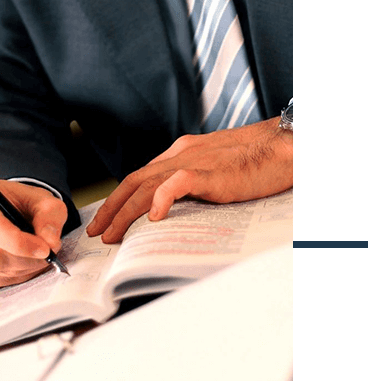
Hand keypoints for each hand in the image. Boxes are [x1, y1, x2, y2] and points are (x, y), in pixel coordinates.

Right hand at [0, 180, 67, 288]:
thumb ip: (49, 215)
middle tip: (47, 256)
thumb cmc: (17, 202)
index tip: (44, 249)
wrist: (3, 209)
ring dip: (22, 268)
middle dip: (24, 259)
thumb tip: (50, 241)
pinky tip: (25, 264)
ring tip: (39, 258)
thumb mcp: (39, 198)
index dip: (19, 242)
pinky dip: (14, 275)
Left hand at [87, 117, 292, 242]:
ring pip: (148, 185)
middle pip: (135, 181)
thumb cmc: (254, 161)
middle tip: (98, 232)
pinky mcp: (211, 173)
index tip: (106, 218)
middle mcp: (180, 154)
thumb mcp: (213, 169)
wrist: (283, 146)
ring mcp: (194, 162)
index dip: (119, 198)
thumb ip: (190, 182)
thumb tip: (170, 206)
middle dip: (112, 208)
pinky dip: (161, 199)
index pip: (140, 176)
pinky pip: (178, 183)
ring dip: (126, 212)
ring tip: (113, 234)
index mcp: (180, 153)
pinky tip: (154, 217)